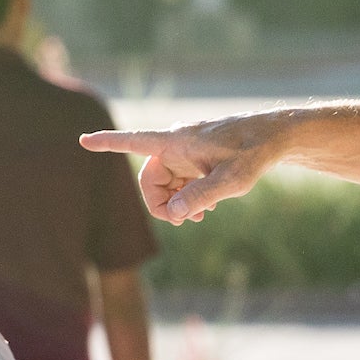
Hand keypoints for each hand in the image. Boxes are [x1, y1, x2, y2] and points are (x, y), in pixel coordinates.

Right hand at [80, 115, 288, 222]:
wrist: (276, 138)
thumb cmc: (255, 153)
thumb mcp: (232, 180)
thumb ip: (202, 196)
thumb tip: (173, 213)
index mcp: (176, 142)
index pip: (134, 142)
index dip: (108, 143)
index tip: (83, 140)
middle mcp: (176, 144)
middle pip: (150, 178)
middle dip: (160, 202)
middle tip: (181, 221)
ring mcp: (187, 152)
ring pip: (166, 183)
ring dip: (175, 203)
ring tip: (197, 218)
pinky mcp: (198, 159)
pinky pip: (181, 182)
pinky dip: (187, 197)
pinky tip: (205, 210)